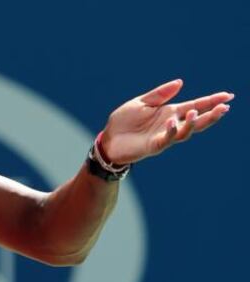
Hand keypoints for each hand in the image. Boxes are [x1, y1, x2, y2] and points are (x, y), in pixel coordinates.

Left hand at [100, 79, 232, 164]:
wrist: (108, 139)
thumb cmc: (124, 121)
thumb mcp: (141, 102)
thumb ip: (160, 94)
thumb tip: (180, 82)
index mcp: (170, 111)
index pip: (196, 105)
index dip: (211, 101)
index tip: (228, 96)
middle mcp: (171, 124)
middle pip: (197, 120)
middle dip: (211, 115)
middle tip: (225, 107)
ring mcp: (164, 136)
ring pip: (186, 132)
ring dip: (193, 123)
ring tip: (197, 112)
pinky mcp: (154, 146)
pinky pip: (167, 139)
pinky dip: (172, 131)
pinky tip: (173, 122)